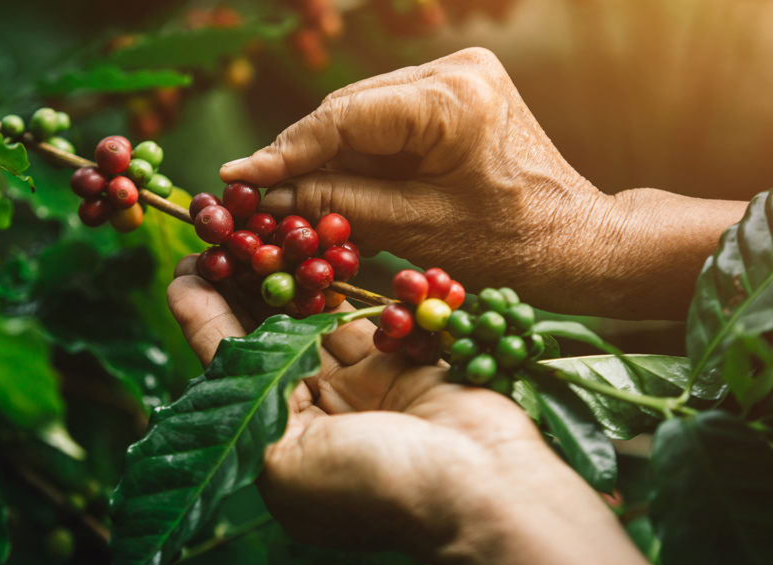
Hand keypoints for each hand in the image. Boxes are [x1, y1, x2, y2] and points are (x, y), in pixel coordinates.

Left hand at [167, 256, 656, 564]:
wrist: (485, 490)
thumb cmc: (376, 486)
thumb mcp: (284, 456)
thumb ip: (241, 390)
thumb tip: (198, 331)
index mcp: (276, 448)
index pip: (231, 370)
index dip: (203, 317)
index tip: (185, 267)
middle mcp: (313, 417)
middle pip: (267, 339)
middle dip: (241, 288)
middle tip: (217, 233)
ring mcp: (358, 389)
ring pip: (311, 319)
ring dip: (285, 276)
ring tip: (255, 228)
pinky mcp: (397, 362)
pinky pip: (359, 314)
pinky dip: (336, 283)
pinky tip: (311, 246)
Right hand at [221, 48, 744, 318]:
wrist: (574, 240)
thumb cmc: (510, 245)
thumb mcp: (417, 231)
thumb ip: (340, 203)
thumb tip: (271, 194)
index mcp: (454, 98)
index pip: (345, 117)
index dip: (285, 150)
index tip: (238, 176)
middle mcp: (454, 70)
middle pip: (349, 110)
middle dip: (300, 154)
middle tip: (251, 193)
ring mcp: (455, 76)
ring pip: (360, 115)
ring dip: (324, 156)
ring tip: (282, 196)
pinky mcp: (452, 93)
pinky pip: (383, 121)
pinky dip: (354, 155)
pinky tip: (325, 184)